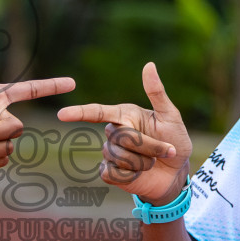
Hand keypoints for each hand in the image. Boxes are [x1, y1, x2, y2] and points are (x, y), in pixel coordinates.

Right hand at [56, 62, 191, 203]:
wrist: (177, 173)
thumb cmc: (175, 141)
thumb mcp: (171, 116)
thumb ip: (157, 93)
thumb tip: (149, 65)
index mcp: (125, 115)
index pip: (97, 112)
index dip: (79, 113)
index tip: (62, 114)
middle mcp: (114, 132)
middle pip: (120, 137)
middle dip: (148, 146)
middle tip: (165, 150)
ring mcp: (110, 153)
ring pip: (118, 157)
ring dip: (142, 162)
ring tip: (152, 162)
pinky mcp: (111, 173)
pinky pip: (113, 173)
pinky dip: (131, 175)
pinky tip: (139, 174)